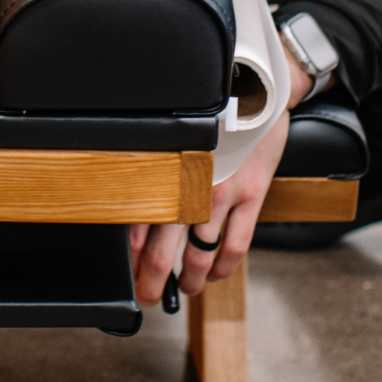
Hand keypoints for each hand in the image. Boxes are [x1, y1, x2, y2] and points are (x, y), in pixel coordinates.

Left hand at [127, 48, 316, 303]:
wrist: (254, 86)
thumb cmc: (212, 109)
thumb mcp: (177, 132)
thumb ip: (160, 163)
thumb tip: (139, 194)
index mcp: (168, 167)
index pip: (140, 219)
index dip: (131, 252)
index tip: (127, 269)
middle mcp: (192, 183)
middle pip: (165, 246)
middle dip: (153, 278)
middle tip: (147, 296)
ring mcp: (223, 192)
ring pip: (201, 253)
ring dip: (191, 279)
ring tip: (185, 290)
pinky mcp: (251, 195)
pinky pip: (236, 244)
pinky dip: (225, 267)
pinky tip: (216, 275)